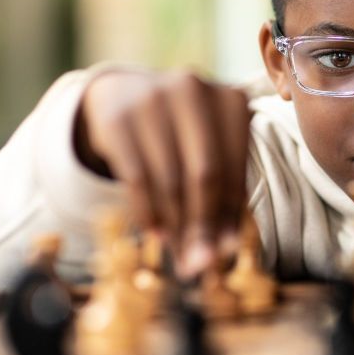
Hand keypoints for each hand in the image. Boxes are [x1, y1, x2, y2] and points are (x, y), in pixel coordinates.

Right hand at [74, 69, 251, 274]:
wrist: (123, 95)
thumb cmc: (181, 133)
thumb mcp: (207, 149)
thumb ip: (221, 194)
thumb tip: (221, 254)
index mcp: (231, 101)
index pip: (235, 170)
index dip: (232, 215)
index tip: (228, 253)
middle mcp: (195, 91)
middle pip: (205, 174)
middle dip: (204, 224)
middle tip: (201, 264)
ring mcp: (154, 99)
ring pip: (171, 178)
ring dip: (176, 224)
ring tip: (179, 253)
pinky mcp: (118, 117)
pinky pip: (137, 177)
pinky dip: (148, 210)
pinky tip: (155, 231)